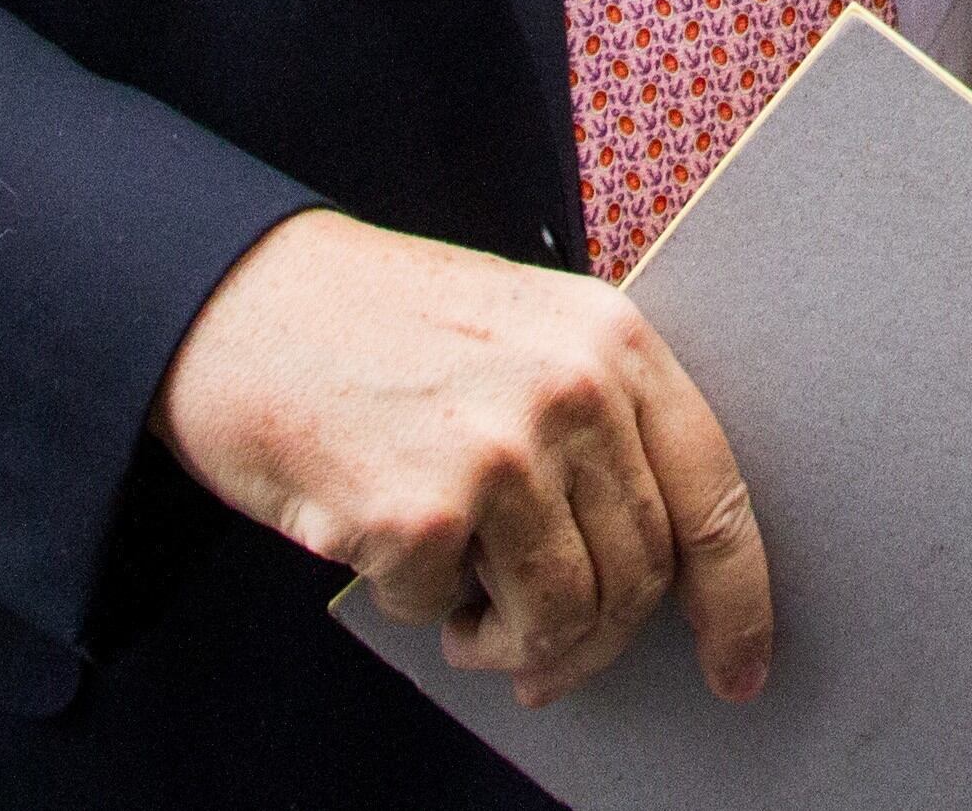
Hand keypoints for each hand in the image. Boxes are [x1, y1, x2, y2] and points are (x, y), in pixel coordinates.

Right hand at [153, 211, 771, 709]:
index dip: (736, 603)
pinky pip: (449, 618)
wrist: (232, 299)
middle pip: (638, 577)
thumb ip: (594, 429)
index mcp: (611, 338)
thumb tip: (645, 583)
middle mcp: (571, 389)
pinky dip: (417, 608)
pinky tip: (379, 544)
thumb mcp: (518, 334)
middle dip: (592, 639)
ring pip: (562, 619)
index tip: (740, 671)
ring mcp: (499, 450)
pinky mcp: (421, 512)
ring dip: (510, 642)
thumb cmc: (372, 327)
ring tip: (457, 603)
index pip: (714, 496)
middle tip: (536, 657)